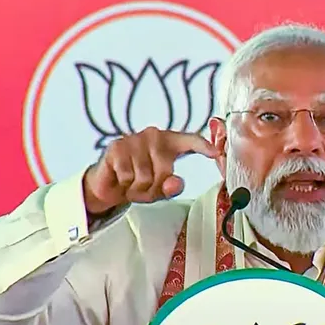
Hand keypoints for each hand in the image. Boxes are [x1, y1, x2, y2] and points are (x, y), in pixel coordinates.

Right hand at [83, 127, 218, 212]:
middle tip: (144, 187)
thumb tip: (175, 183)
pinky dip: (124, 184)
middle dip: (155, 187)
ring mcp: (134, 139)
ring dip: (138, 188)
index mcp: (169, 142)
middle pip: (165, 170)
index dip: (204, 146)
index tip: (216, 152)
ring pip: (145, 177)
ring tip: (132, 183)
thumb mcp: (159, 189)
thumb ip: (171, 187)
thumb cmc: (138, 182)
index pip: (190, 140)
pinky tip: (120, 178)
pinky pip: (128, 176)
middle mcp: (153, 135)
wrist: (108, 183)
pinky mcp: (117, 147)